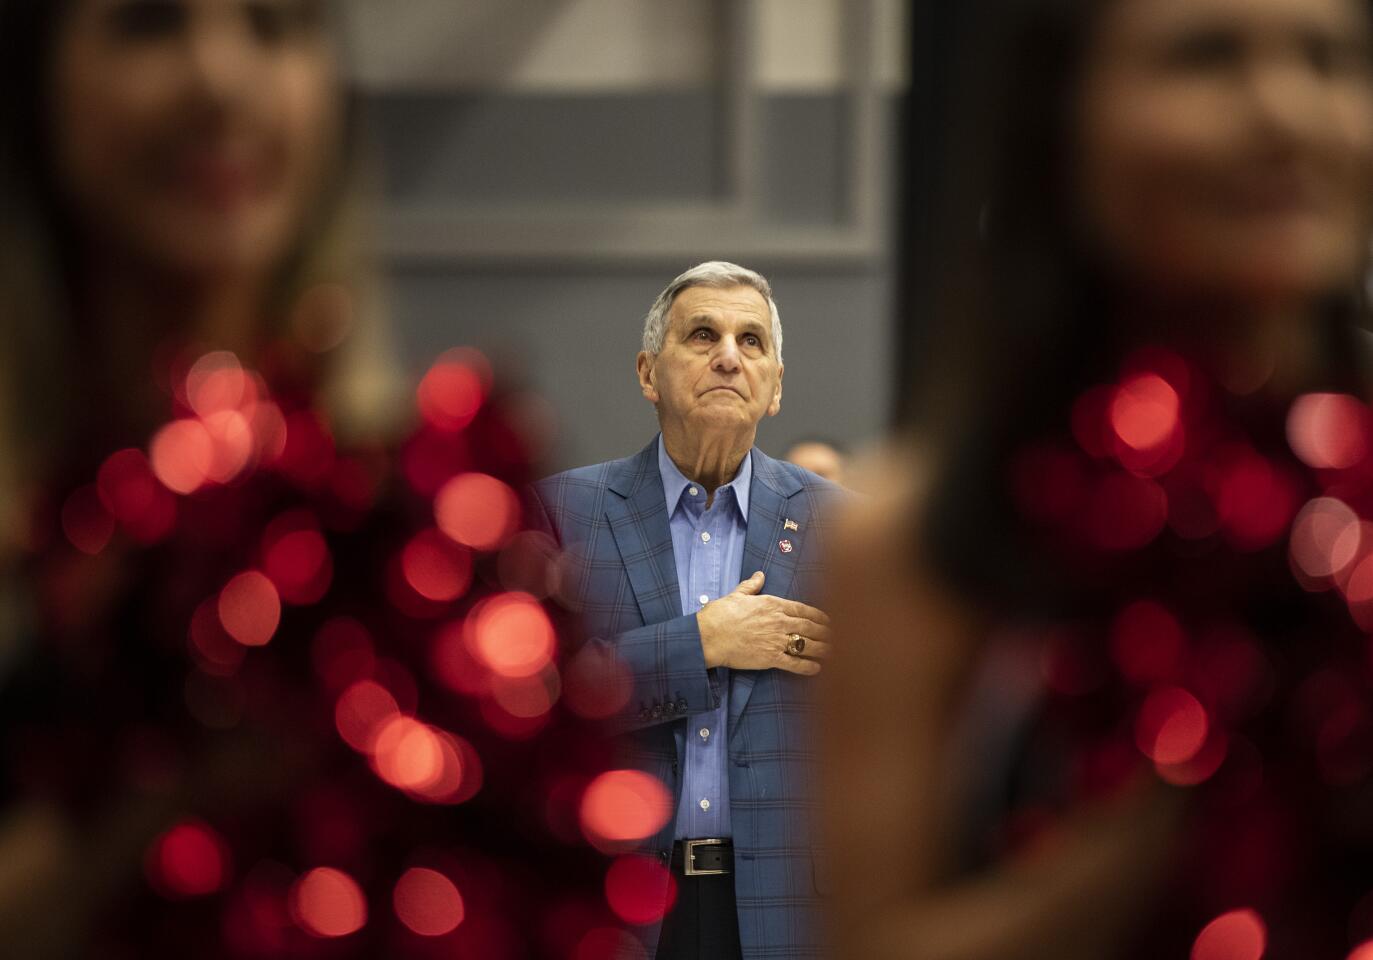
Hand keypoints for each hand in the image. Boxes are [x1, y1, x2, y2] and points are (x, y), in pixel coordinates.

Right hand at [697, 571, 832, 674]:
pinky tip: (818, 669)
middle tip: (838, 636)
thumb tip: (759, 575)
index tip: (829, 619)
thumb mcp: (737, 595)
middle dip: (827, 632)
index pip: (803, 609)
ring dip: (824, 649)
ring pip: (808, 644)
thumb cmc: (720, 614)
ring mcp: (776, 640)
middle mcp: (779, 621)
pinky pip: (795, 663)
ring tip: (835, 653)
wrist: (709, 636)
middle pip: (810, 627)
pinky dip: (808, 667)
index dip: (819, 615)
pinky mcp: (771, 658)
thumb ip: (752, 585)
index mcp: (773, 604)